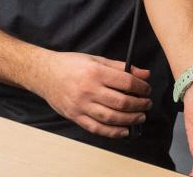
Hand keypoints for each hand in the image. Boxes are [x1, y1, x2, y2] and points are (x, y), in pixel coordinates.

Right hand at [28, 52, 151, 138]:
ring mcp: (81, 105)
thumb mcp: (97, 59)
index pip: (126, 83)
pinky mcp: (75, 116)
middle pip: (121, 102)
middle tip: (147, 104)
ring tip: (140, 117)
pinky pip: (96, 128)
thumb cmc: (71, 64)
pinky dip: (112, 132)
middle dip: (139, 105)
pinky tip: (124, 131)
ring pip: (111, 118)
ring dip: (130, 120)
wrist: (44, 74)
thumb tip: (144, 74)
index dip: (141, 87)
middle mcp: (88, 90)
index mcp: (95, 72)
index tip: (147, 89)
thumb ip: (121, 67)